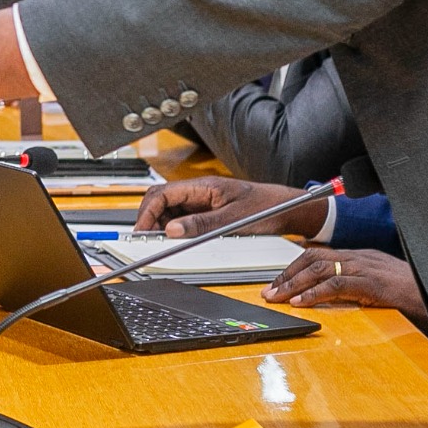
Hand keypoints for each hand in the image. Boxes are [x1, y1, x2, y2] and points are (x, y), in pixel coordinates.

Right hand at [136, 176, 328, 238]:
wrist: (285, 207)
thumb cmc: (265, 207)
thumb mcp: (233, 219)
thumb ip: (201, 224)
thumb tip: (173, 230)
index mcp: (202, 186)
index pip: (162, 194)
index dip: (147, 212)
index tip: (142, 231)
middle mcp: (198, 191)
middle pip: (160, 200)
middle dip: (149, 218)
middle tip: (145, 238)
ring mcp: (201, 200)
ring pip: (169, 209)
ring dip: (161, 224)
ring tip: (160, 241)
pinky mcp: (206, 210)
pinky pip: (182, 217)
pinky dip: (175, 228)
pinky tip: (177, 238)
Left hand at [263, 246, 426, 320]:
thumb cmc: (412, 292)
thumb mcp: (380, 283)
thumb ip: (357, 284)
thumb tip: (330, 294)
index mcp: (360, 256)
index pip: (317, 255)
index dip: (294, 268)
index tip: (278, 283)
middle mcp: (359, 258)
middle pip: (313, 258)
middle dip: (287, 275)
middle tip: (269, 292)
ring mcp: (366, 268)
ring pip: (320, 269)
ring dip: (294, 284)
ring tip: (278, 298)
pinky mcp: (372, 284)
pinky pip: (337, 284)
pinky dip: (315, 293)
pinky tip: (302, 302)